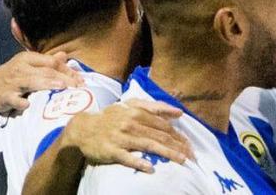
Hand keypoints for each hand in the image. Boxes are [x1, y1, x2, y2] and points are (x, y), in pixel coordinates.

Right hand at [0, 51, 84, 113]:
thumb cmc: (15, 76)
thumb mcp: (29, 65)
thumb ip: (47, 61)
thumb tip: (64, 56)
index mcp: (28, 58)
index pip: (51, 62)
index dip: (67, 70)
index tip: (80, 80)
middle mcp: (21, 68)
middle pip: (45, 71)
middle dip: (63, 78)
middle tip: (77, 86)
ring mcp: (12, 82)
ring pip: (32, 82)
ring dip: (47, 84)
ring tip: (61, 87)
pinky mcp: (4, 96)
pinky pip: (14, 99)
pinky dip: (21, 102)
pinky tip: (28, 105)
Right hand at [62, 100, 192, 172]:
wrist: (83, 128)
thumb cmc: (111, 117)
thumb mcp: (131, 105)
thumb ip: (155, 107)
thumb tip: (178, 112)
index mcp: (138, 112)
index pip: (164, 125)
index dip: (179, 136)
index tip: (190, 146)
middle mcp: (131, 123)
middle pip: (160, 136)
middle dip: (179, 147)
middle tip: (192, 157)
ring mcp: (121, 137)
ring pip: (149, 145)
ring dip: (167, 153)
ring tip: (181, 160)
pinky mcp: (111, 150)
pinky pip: (127, 157)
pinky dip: (138, 162)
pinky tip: (150, 168)